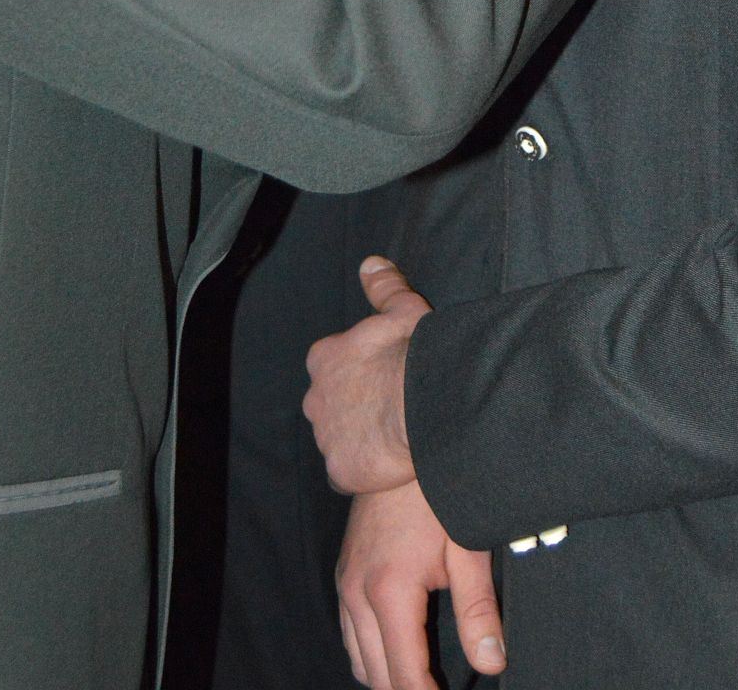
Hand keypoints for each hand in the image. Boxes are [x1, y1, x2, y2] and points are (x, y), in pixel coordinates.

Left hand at [304, 257, 428, 494]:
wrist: (422, 403)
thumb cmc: (413, 353)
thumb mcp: (403, 309)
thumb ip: (384, 287)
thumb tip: (370, 263)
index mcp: (324, 358)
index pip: (331, 367)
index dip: (357, 374)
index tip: (382, 377)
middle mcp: (315, 397)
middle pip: (330, 405)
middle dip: (352, 408)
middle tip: (388, 410)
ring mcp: (325, 437)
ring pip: (337, 440)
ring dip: (358, 440)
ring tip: (393, 439)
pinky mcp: (339, 470)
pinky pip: (345, 474)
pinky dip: (362, 472)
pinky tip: (387, 466)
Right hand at [337, 482, 504, 689]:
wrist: (402, 440)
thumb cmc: (438, 492)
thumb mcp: (467, 549)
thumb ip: (478, 611)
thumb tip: (492, 663)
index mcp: (388, 590)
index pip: (404, 676)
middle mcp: (356, 591)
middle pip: (376, 677)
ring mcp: (344, 580)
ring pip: (358, 658)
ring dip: (387, 676)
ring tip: (422, 679)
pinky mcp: (343, 570)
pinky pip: (349, 632)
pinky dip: (371, 653)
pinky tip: (398, 651)